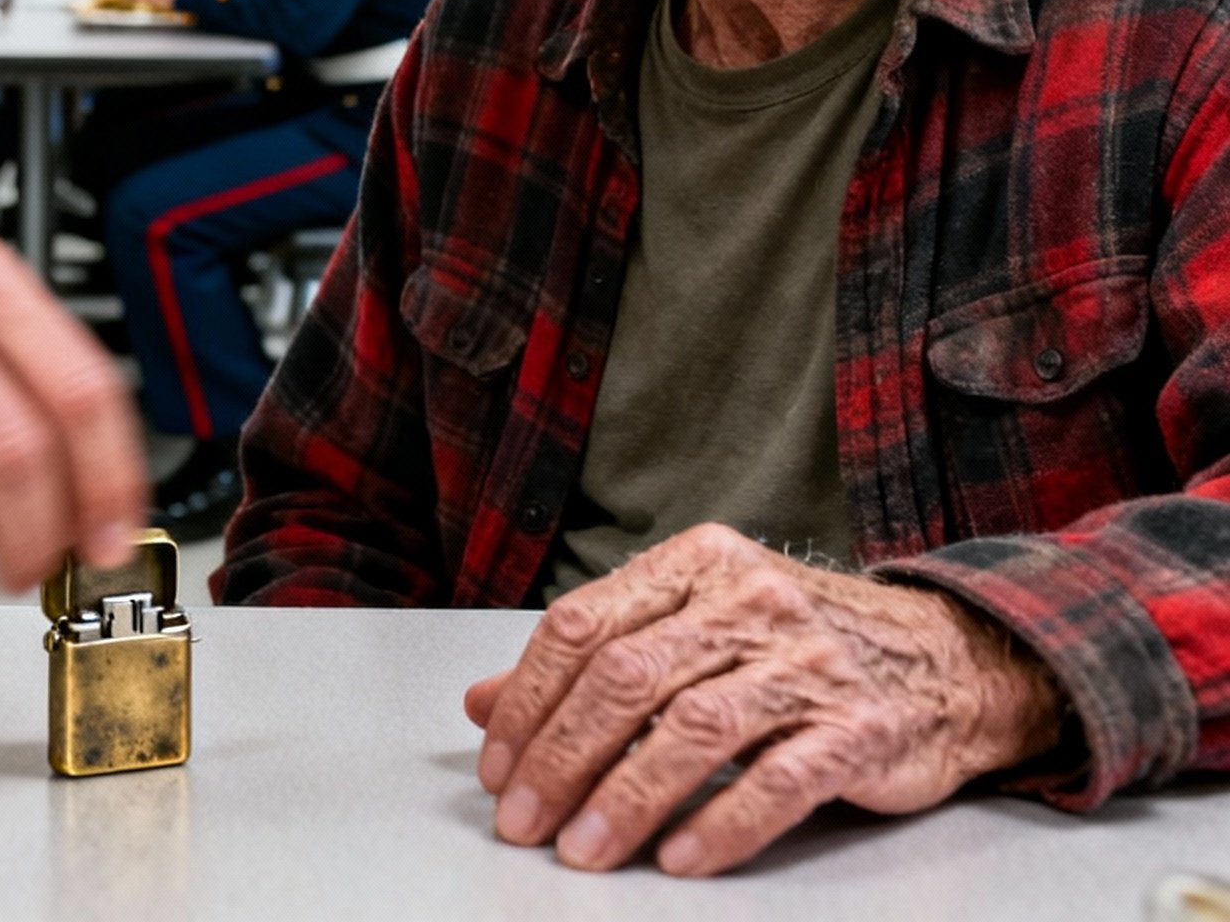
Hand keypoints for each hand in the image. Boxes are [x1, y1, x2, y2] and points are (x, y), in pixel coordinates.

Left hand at [466, 524, 1063, 877]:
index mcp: (695, 562)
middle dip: (561, 757)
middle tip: (524, 822)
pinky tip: (677, 860)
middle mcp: (748, 597)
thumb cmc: (792, 644)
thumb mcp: (690, 627)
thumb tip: (480, 702)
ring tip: (582, 850)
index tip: (495, 766)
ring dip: (626, 799)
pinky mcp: (858, 725)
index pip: (583, 625)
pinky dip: (720, 824)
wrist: (941, 658)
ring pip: (693, 730)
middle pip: (628, 677)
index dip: (528, 700)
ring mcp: (806, 659)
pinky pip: (778, 779)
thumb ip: (590, 659)